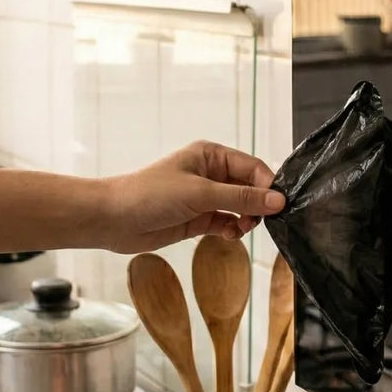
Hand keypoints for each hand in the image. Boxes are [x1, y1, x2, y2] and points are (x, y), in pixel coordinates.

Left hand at [101, 141, 285, 253]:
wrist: (113, 220)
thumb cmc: (150, 195)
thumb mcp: (200, 194)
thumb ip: (241, 198)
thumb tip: (278, 200)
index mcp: (211, 155)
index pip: (252, 167)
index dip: (267, 185)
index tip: (278, 206)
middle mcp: (211, 174)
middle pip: (249, 188)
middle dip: (258, 205)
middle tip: (259, 221)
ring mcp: (205, 198)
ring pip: (240, 208)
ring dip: (246, 219)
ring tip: (242, 229)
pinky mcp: (198, 219)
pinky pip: (226, 223)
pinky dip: (232, 230)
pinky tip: (230, 235)